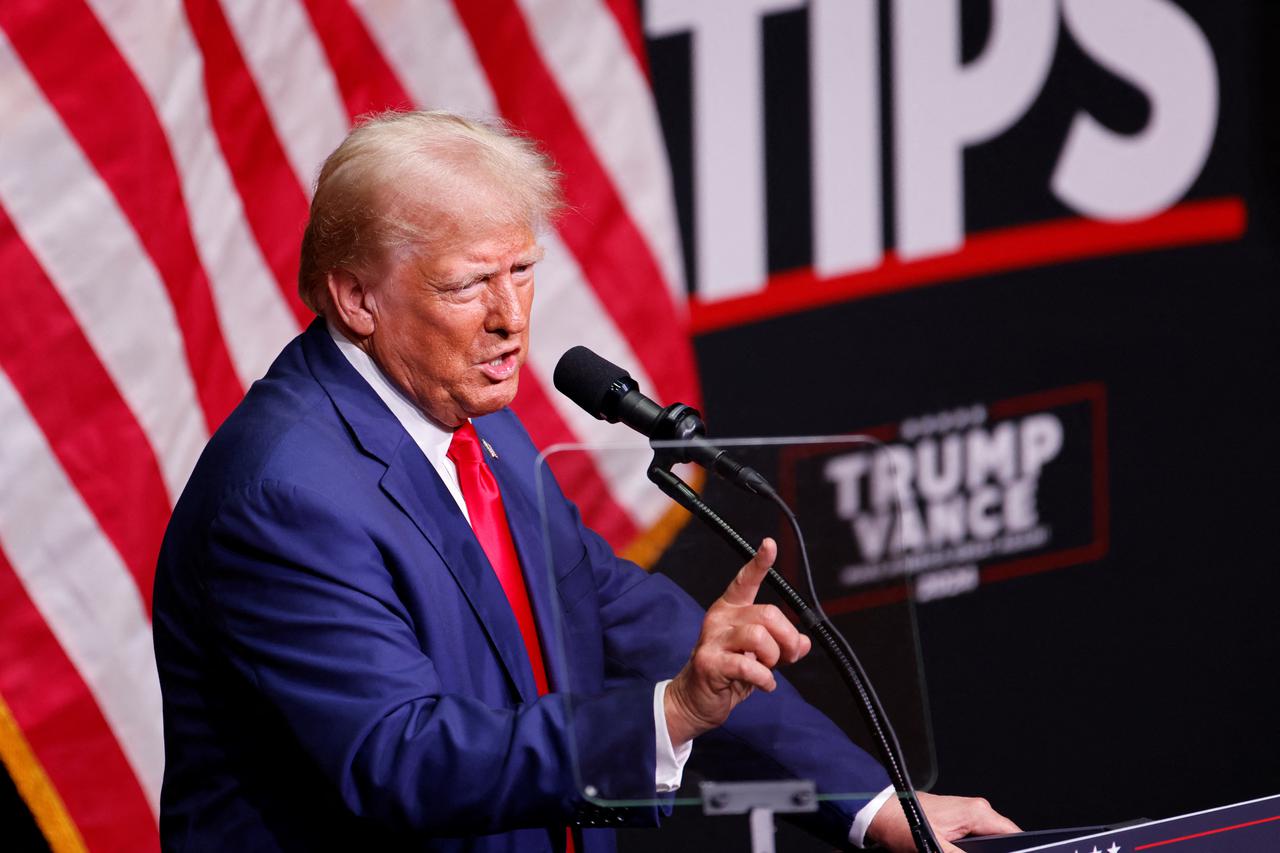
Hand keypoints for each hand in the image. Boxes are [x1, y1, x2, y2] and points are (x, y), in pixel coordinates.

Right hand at [663, 538, 811, 744]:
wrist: (695, 700)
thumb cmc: (728, 673)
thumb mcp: (760, 656)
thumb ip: (782, 645)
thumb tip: (804, 642)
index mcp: (731, 608)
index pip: (746, 580)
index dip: (759, 563)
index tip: (770, 544)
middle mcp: (720, 617)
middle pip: (768, 614)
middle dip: (787, 638)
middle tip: (788, 657)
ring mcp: (712, 639)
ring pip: (759, 636)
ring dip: (774, 658)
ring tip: (768, 670)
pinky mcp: (710, 662)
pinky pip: (749, 665)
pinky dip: (765, 678)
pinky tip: (763, 684)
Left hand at [867, 791, 1021, 851]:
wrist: (878, 810)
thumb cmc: (901, 820)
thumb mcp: (935, 847)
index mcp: (977, 813)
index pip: (1014, 836)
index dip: (1017, 851)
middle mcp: (975, 811)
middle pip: (1001, 841)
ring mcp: (965, 816)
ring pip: (987, 843)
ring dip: (982, 852)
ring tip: (956, 852)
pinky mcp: (955, 822)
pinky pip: (973, 840)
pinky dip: (970, 850)